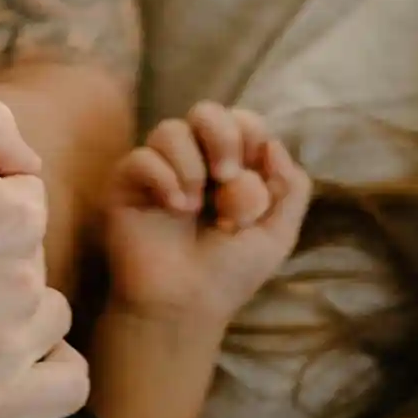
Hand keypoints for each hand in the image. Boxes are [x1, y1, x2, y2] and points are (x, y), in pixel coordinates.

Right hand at [0, 94, 87, 417]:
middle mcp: (21, 284)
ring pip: (45, 318)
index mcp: (11, 217)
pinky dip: (50, 374)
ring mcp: (5, 352)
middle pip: (29, 259)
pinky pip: (63, 390)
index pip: (20, 199)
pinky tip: (12, 362)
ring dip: (11, 310)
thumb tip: (28, 162)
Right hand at [99, 102, 312, 328]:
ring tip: (195, 206)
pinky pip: (141, 157)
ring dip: (191, 163)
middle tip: (226, 175)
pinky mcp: (127, 185)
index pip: (240, 121)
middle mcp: (194, 162)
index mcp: (231, 168)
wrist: (185, 307)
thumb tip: (273, 143)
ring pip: (170, 129)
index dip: (248, 132)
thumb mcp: (278, 234)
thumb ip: (291, 187)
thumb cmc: (228, 274)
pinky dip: (162, 178)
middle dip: (222, 135)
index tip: (250, 170)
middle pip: (205, 111)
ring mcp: (159, 172)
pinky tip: (174, 209)